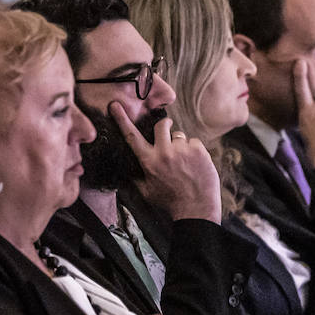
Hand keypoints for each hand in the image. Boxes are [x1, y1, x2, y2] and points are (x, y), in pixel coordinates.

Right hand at [111, 104, 220, 221]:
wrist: (196, 209)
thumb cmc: (170, 202)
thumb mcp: (147, 192)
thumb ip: (135, 179)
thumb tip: (125, 172)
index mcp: (149, 162)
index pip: (132, 136)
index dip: (122, 119)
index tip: (115, 105)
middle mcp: (164, 153)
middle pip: (161, 125)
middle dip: (164, 125)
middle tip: (167, 130)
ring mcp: (182, 150)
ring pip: (179, 136)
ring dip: (180, 145)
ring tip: (184, 163)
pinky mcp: (198, 151)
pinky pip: (194, 142)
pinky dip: (194, 150)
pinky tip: (194, 164)